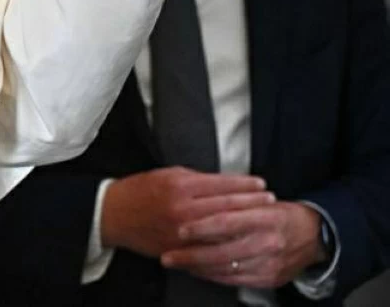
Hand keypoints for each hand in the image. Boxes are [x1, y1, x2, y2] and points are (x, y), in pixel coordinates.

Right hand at [101, 167, 272, 259]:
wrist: (113, 214)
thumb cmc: (139, 190)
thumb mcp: (167, 175)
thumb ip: (196, 180)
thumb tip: (225, 183)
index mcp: (180, 187)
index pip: (221, 185)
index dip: (244, 184)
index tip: (261, 183)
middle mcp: (182, 210)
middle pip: (226, 207)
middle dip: (252, 203)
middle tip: (270, 200)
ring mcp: (181, 233)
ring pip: (222, 230)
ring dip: (245, 224)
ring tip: (263, 218)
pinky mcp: (178, 249)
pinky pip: (208, 247)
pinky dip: (226, 243)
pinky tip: (241, 240)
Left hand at [161, 201, 326, 289]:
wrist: (313, 235)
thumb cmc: (277, 212)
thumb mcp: (256, 200)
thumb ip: (230, 200)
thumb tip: (194, 202)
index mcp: (265, 216)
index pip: (227, 221)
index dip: (201, 227)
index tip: (179, 229)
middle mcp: (269, 241)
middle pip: (223, 251)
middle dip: (191, 255)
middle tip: (168, 255)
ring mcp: (270, 263)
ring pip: (226, 269)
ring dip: (197, 267)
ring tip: (177, 262)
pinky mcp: (269, 279)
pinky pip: (234, 280)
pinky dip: (212, 275)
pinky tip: (196, 270)